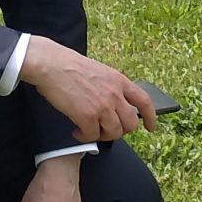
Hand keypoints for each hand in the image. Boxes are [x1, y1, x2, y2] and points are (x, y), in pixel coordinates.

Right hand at [19, 37, 157, 143]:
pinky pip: (92, 136)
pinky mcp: (87, 116)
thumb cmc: (69, 65)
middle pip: (130, 124)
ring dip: (101, 135)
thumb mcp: (100, 71)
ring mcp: (102, 106)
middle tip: (105, 130)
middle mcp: (115, 94)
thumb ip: (111, 86)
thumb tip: (114, 104)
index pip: (144, 101)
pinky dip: (84, 137)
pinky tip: (76, 131)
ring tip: (88, 130)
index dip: (151, 117)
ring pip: (114, 133)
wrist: (51, 64)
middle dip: (120, 131)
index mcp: (119, 81)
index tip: (151, 128)